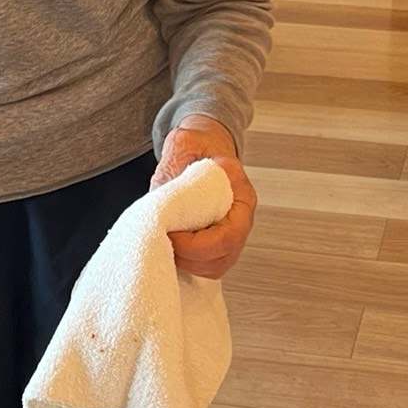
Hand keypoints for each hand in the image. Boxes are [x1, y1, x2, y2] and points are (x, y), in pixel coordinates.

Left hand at [152, 115, 255, 279]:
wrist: (204, 145)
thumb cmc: (197, 145)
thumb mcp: (184, 142)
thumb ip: (177, 162)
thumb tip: (168, 192)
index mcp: (240, 190)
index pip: (228, 233)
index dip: (196, 243)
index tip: (170, 233)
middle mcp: (242, 213)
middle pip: (225, 254)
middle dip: (190, 257)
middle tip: (164, 241)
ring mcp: (235, 229)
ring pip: (219, 264)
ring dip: (190, 264)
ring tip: (167, 244)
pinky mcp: (222, 240)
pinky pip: (212, 265)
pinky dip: (191, 265)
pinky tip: (174, 249)